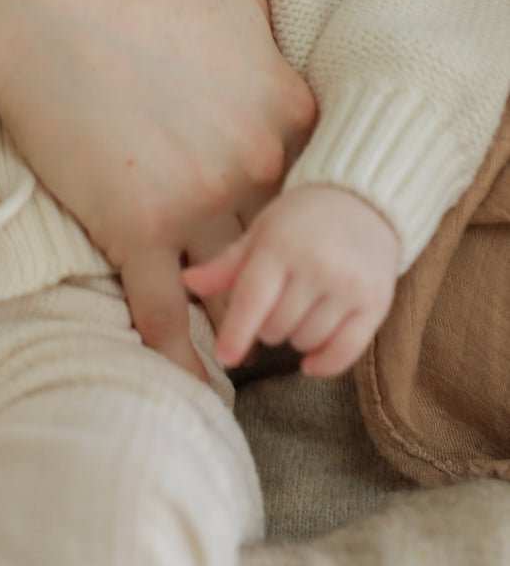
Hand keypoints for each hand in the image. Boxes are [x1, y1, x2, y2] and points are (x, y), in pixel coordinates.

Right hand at [0, 0, 315, 378]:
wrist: (32, 0)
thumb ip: (270, 43)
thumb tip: (279, 69)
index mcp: (286, 104)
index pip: (323, 181)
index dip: (308, 211)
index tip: (297, 231)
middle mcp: (256, 161)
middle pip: (287, 239)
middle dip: (285, 274)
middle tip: (280, 302)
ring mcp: (199, 201)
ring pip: (237, 284)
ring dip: (241, 322)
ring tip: (243, 350)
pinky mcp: (137, 229)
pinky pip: (167, 313)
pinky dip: (180, 356)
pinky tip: (188, 385)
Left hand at [184, 185, 400, 376]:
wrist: (365, 202)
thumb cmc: (302, 218)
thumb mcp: (261, 232)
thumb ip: (228, 264)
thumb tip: (189, 283)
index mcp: (281, 244)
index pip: (253, 299)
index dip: (236, 332)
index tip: (225, 357)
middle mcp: (317, 265)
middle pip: (277, 326)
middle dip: (266, 326)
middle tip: (275, 304)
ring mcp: (349, 285)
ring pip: (307, 340)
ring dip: (294, 338)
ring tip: (298, 311)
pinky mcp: (376, 302)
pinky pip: (345, 352)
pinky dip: (324, 363)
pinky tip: (311, 360)